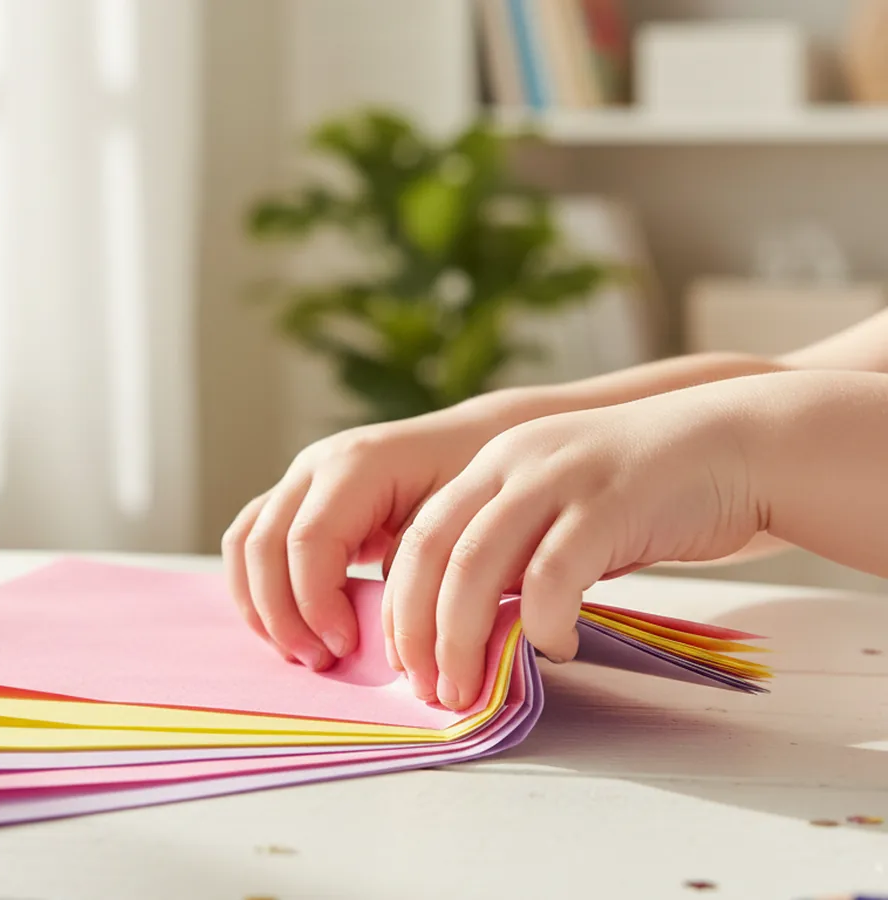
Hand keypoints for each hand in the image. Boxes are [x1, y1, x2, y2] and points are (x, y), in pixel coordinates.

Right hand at [222, 393, 536, 670]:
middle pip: (263, 545)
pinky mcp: (292, 499)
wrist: (476, 441)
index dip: (315, 603)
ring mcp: (297, 479)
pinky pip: (249, 543)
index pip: (309, 540)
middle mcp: (316, 465)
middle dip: (282, 615)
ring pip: (244, 544)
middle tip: (320, 661)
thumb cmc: (475, 480)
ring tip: (301, 652)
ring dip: (260, 606)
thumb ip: (414, 567)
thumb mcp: (459, 519)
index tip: (344, 647)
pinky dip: (256, 590)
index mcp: (358, 464)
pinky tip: (288, 628)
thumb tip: (379, 630)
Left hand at [384, 383, 761, 710]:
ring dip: (461, 636)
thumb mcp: (559, 511)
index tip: (405, 660)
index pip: (416, 537)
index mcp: (491, 466)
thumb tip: (473, 627)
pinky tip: (561, 649)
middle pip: (430, 550)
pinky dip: (545, 622)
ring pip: (475, 564)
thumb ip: (515, 553)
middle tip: (425, 687)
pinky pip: (554, 574)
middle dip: (414, 627)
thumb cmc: (645, 493)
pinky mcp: (608, 501)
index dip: (399, 603)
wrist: (734, 445)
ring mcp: (557, 478)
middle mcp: (511, 463)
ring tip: (467, 686)